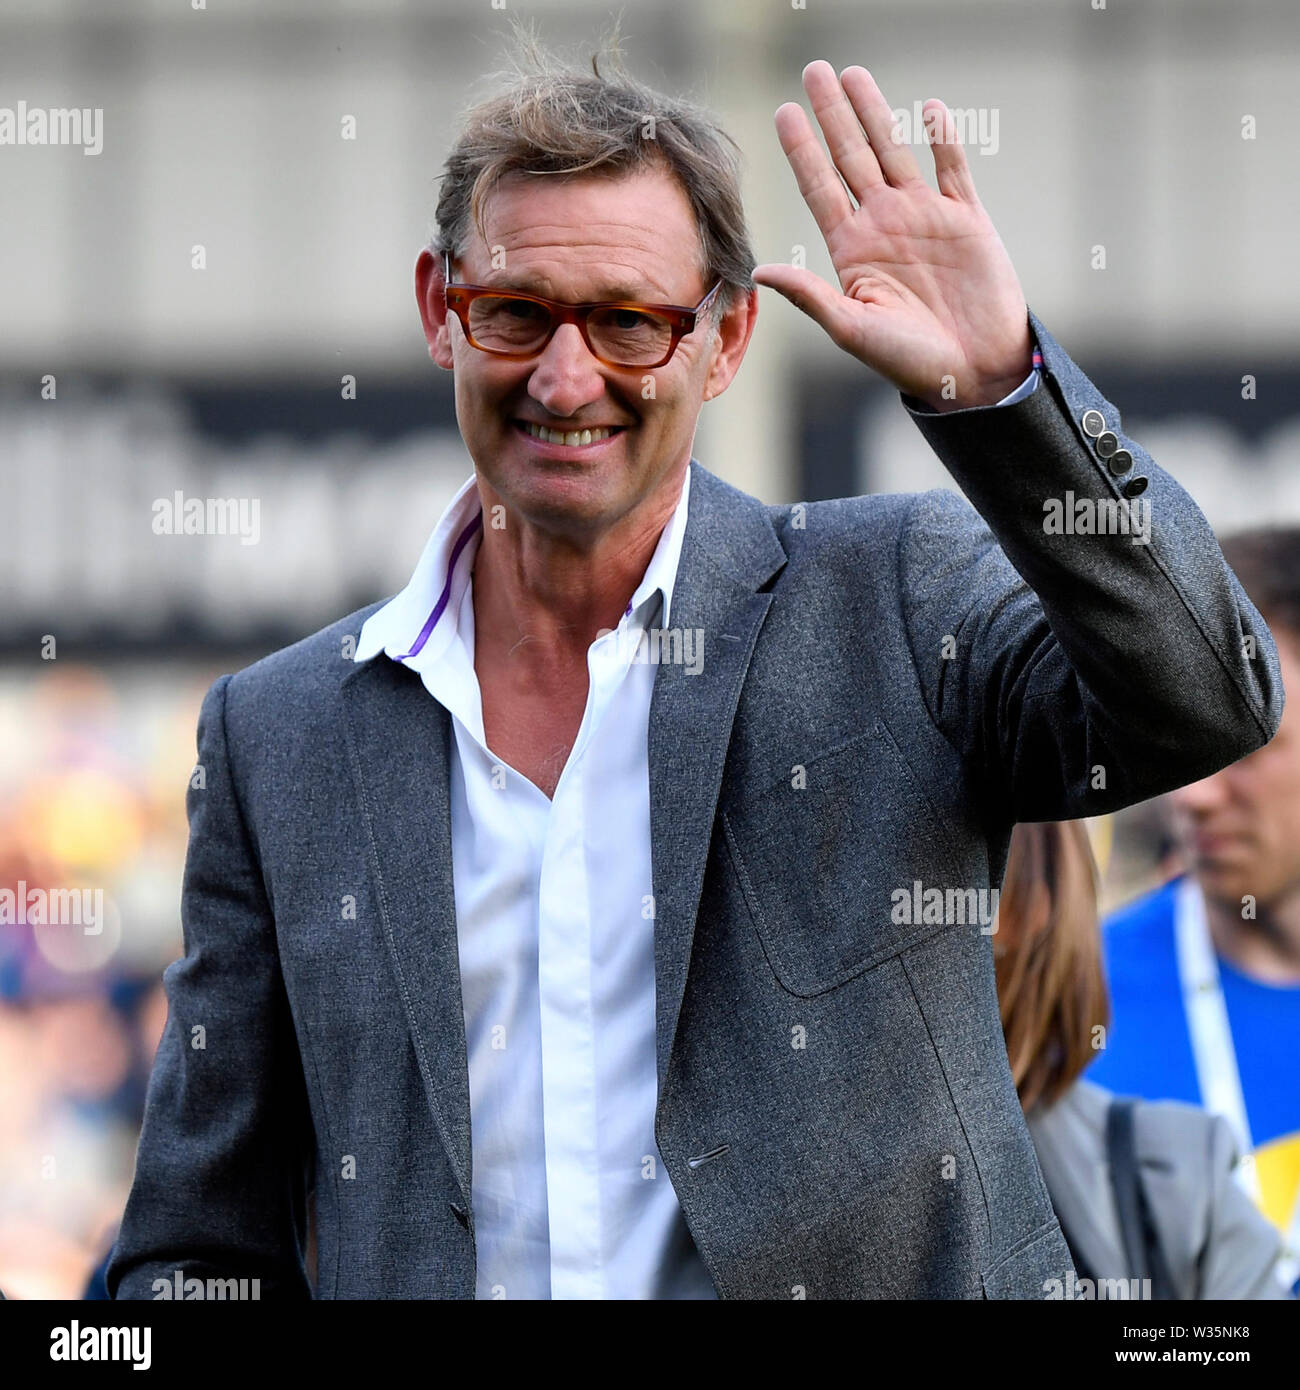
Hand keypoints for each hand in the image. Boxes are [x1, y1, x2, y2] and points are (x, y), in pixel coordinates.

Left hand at [752, 62, 1032, 411]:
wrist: (974, 373)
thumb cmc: (909, 362)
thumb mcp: (852, 329)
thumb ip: (810, 295)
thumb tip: (760, 270)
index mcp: (852, 251)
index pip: (820, 189)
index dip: (802, 150)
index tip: (782, 111)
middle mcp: (884, 227)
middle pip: (852, 158)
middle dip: (833, 114)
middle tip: (814, 69)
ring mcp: (925, 219)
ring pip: (895, 152)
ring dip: (876, 113)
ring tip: (854, 73)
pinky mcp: (966, 220)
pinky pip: (952, 169)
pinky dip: (942, 137)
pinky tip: (927, 107)